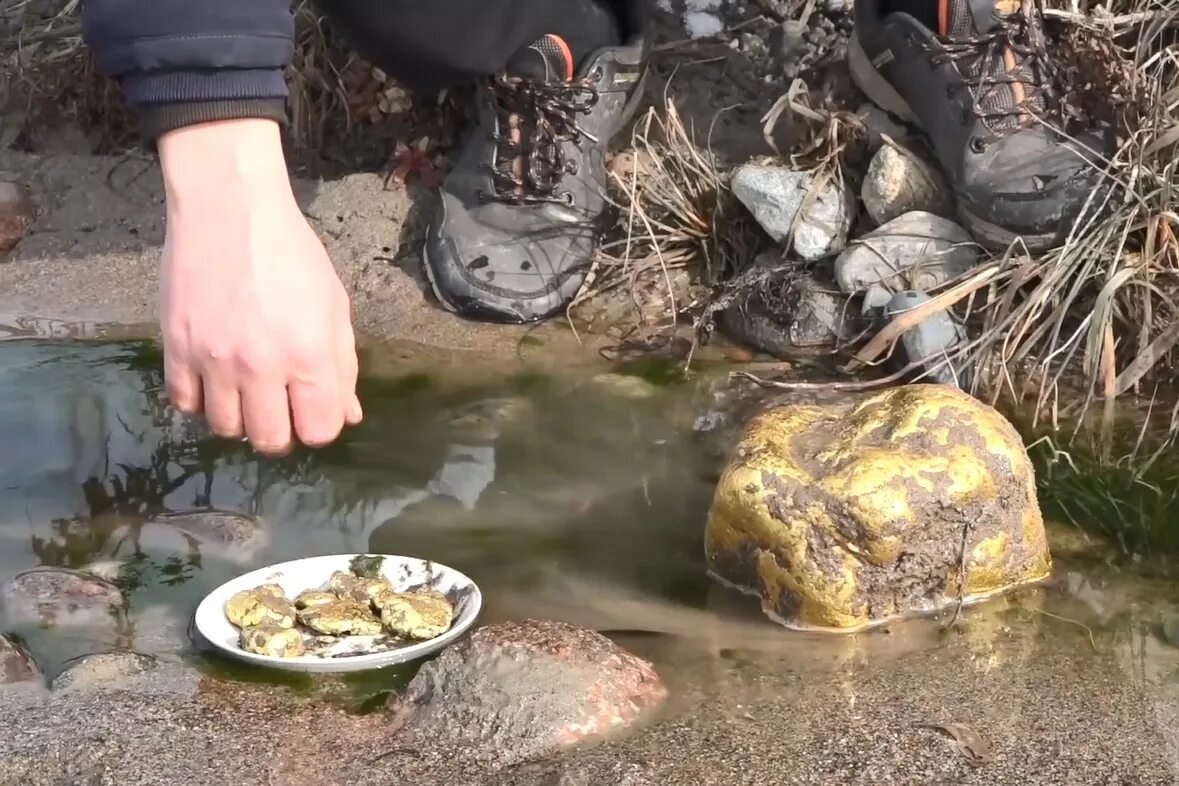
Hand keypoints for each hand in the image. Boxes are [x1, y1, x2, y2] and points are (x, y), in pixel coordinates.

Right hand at [158, 118, 361, 454]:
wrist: (230, 210)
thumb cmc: (291, 254)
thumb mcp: (333, 306)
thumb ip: (342, 365)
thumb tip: (347, 415)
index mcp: (310, 355)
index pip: (318, 430)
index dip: (319, 426)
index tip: (312, 410)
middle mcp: (262, 366)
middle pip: (270, 440)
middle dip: (280, 432)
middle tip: (278, 408)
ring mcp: (214, 360)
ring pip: (225, 428)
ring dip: (239, 418)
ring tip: (244, 392)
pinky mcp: (176, 348)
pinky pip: (184, 402)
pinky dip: (199, 400)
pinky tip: (212, 381)